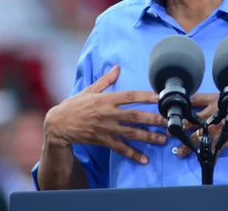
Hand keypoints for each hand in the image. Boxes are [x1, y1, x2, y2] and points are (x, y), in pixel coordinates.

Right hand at [44, 66, 166, 164]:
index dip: (145, 96)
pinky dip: (132, 154)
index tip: (159, 97)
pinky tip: (144, 159)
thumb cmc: (74, 105)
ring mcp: (106, 129)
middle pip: (134, 116)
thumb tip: (117, 67)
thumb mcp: (89, 90)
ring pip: (131, 133)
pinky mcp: (103, 141)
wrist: (58, 125)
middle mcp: (108, 114)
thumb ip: (106, 80)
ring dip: (148, 137)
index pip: (129, 96)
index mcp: (106, 99)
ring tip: (163, 139)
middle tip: (169, 122)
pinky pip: (120, 148)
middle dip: (153, 119)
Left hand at [177, 90, 227, 157]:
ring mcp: (215, 129)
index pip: (195, 99)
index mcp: (216, 100)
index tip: (177, 106)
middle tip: (169, 128)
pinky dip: (207, 155)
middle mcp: (211, 115)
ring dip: (187, 144)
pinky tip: (199, 160)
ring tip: (178, 150)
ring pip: (197, 137)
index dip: (185, 102)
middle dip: (179, 124)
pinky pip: (212, 149)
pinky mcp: (221, 141)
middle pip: (191, 120)